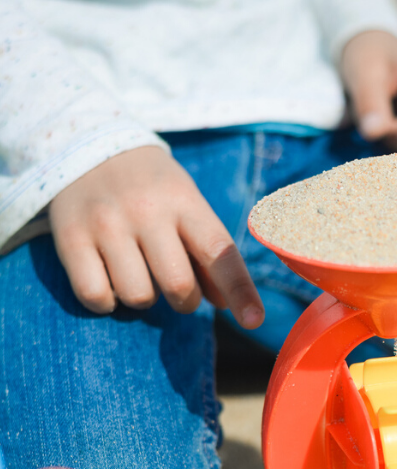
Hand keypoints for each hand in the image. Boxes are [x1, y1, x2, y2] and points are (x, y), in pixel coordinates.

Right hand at [49, 146, 264, 327]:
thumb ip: (209, 256)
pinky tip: (109, 277)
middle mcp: (145, 211)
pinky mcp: (69, 238)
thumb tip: (226, 304)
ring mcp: (105, 223)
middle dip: (185, 300)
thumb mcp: (188, 209)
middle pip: (179, 286)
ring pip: (138, 297)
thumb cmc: (153, 191)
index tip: (255, 321)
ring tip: (139, 272)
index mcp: (185, 202)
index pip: (219, 253)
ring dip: (145, 298)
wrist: (87, 146)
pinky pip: (96, 297)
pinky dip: (107, 300)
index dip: (240, 291)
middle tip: (177, 285)